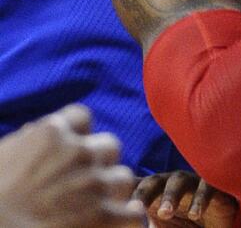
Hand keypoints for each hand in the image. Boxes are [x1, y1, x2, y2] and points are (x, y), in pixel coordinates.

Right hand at [0, 104, 141, 227]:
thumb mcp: (1, 156)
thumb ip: (26, 141)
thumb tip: (35, 130)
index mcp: (51, 132)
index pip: (82, 117)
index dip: (77, 135)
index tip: (67, 151)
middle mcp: (79, 152)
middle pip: (110, 146)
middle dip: (98, 162)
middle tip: (81, 182)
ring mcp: (95, 183)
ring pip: (123, 177)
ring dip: (110, 191)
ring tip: (90, 206)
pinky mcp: (105, 215)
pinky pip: (133, 214)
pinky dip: (128, 218)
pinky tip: (117, 222)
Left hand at [132, 171, 238, 227]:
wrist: (219, 224)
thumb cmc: (185, 227)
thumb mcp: (160, 227)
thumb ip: (148, 227)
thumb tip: (131, 227)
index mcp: (153, 194)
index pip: (134, 188)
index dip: (123, 194)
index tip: (119, 207)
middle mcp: (170, 185)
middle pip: (152, 181)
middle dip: (143, 193)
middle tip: (134, 208)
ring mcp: (192, 183)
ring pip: (178, 181)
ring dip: (170, 196)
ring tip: (164, 214)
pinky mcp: (215, 185)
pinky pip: (206, 186)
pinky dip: (199, 199)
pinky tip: (194, 215)